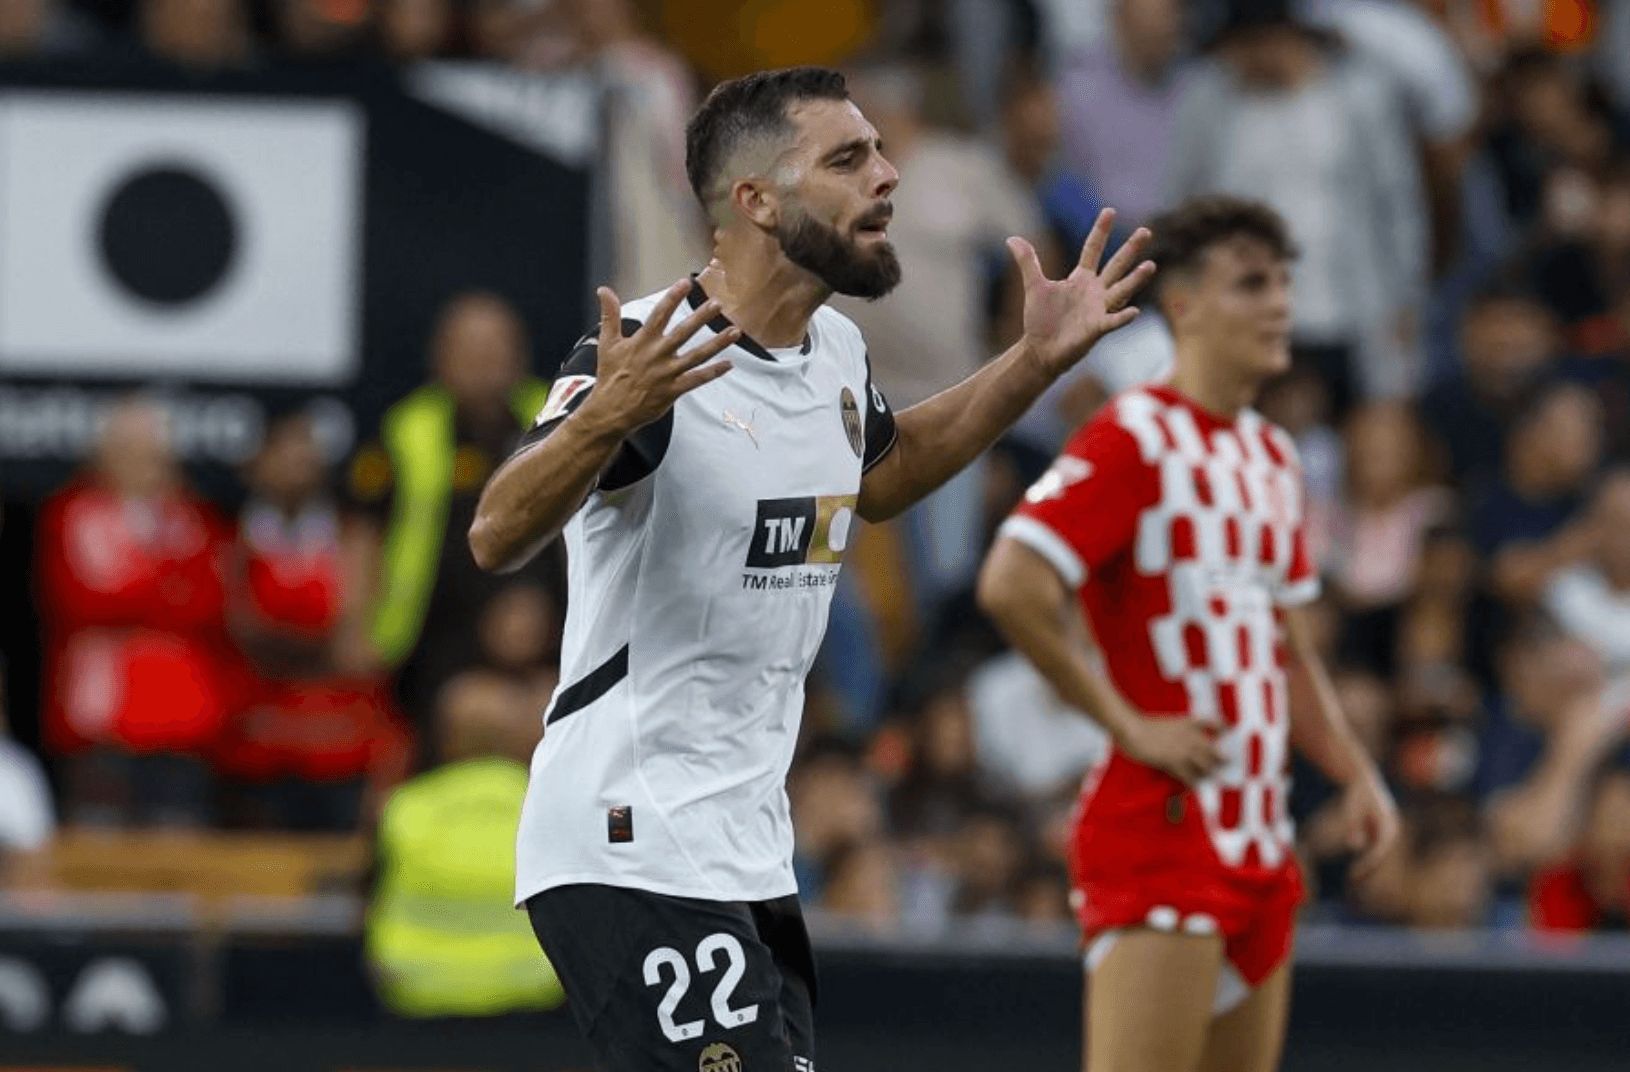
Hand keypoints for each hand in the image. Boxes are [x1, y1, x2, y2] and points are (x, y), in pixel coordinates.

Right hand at [578, 278, 738, 436]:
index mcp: (642, 341)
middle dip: (701, 317)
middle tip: (718, 303)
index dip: (673, 298)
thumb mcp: (606, 343)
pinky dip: (714, 372)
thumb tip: (604, 290)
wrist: (610, 410)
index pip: (659, 314)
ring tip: (735, 331)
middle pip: (683, 332)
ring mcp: (667, 374)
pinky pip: (697, 379)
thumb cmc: (610, 375)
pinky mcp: (673, 391)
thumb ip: (610, 315)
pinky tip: (729, 363)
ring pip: (697, 356)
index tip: (686, 282)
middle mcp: (657, 355)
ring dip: (717, 343)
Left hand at [1007, 208, 1154, 378]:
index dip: (1101, 231)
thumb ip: (1028, 261)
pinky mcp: (1096, 328)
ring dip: (1135, 279)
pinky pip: (1112, 322)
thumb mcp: (1034, 286)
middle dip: (1130, 249)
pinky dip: (1122, 317)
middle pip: (1116, 265)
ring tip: (1150, 265)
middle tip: (1146, 231)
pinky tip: (1134, 312)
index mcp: (1081, 278)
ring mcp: (1098, 309)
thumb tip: (1011, 238)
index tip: (1109, 210)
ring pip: (1121, 290)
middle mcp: (1095, 291)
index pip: (1093, 249)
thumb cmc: (1040, 319)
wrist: (1039, 350)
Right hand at [1120, 714, 1222, 785]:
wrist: (1131, 727)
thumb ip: (1177, 731)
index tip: (1229, 730)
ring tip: (1214, 779)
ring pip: (1205, 765)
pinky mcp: (1173, 761)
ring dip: (1210, 773)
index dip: (1223, 727)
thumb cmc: (1143, 725)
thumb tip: (1182, 743)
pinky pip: (1189, 776)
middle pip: (1213, 749)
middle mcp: (1190, 736)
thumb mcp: (1166, 723)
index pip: (1212, 722)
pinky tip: (1195, 787)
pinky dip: (1193, 782)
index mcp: (1187, 722)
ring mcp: (1182, 749)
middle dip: (1222, 758)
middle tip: (1227, 765)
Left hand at [1337, 768, 1400, 880]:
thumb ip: (1352, 825)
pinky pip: (1374, 852)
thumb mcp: (1351, 807)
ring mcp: (1387, 831)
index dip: (1367, 863)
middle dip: (1369, 869)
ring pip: (1378, 855)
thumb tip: (1354, 845)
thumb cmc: (1355, 793)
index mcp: (1389, 824)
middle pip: (1382, 855)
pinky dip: (1366, 862)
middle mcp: (1391, 829)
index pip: (1379, 849)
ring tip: (1353, 879)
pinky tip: (1355, 872)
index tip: (1355, 873)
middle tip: (1353, 881)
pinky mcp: (1380, 832)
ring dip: (1368, 868)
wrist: (1361, 778)